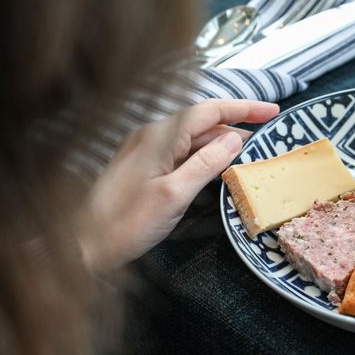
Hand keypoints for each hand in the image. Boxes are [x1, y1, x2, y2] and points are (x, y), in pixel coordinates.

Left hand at [74, 99, 279, 274]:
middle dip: (236, 125)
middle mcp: (150, 136)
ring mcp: (144, 151)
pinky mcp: (141, 167)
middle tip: (267, 135)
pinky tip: (216, 166)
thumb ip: (206, 165)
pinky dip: (203, 155)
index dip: (244, 109)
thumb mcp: (174, 196)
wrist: (83, 245)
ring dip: (221, 142)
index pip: (210, 111)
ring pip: (191, 138)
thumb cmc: (124, 224)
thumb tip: (234, 141)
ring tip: (249, 152)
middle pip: (202, 122)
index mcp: (159, 136)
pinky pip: (179, 152)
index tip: (272, 112)